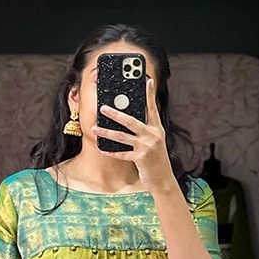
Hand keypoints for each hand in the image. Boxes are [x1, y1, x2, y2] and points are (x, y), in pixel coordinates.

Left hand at [92, 78, 174, 192]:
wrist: (163, 179)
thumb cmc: (156, 159)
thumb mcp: (154, 141)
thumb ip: (144, 130)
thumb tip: (128, 119)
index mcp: (156, 128)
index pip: (151, 108)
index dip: (149, 94)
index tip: (147, 80)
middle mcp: (152, 135)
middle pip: (131, 121)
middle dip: (115, 114)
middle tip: (103, 108)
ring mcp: (147, 146)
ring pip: (122, 136)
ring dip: (106, 133)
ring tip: (95, 128)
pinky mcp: (141, 158)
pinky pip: (122, 154)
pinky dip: (111, 152)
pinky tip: (102, 149)